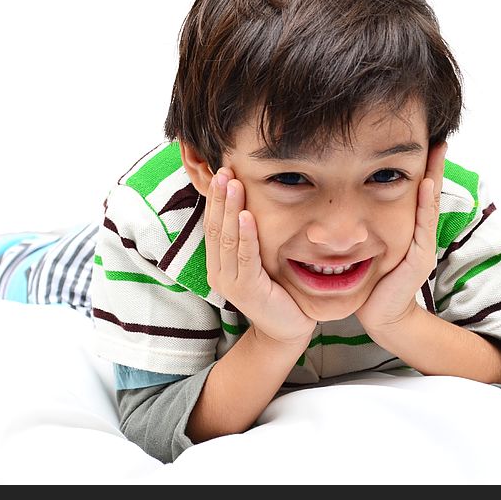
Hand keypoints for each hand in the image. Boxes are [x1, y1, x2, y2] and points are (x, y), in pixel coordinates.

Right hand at [204, 168, 316, 346]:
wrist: (287, 329)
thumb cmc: (277, 293)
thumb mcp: (260, 262)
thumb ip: (250, 240)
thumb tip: (250, 206)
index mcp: (218, 265)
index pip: (212, 226)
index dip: (216, 199)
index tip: (222, 172)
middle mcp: (219, 273)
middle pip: (216, 228)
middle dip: (220, 197)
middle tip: (226, 170)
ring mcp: (230, 283)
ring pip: (228, 238)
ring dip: (230, 208)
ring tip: (234, 184)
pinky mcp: (248, 290)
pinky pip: (245, 256)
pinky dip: (245, 234)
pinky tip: (245, 215)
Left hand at [356, 142, 447, 334]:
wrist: (380, 315)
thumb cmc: (371, 282)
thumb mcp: (369, 247)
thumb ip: (367, 227)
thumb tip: (349, 200)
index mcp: (407, 229)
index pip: (416, 193)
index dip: (421, 168)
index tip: (423, 140)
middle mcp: (419, 234)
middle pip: (429, 193)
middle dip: (434, 165)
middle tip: (439, 137)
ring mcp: (421, 246)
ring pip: (429, 205)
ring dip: (434, 177)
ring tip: (437, 151)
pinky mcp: (417, 258)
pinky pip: (422, 226)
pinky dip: (424, 204)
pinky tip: (425, 184)